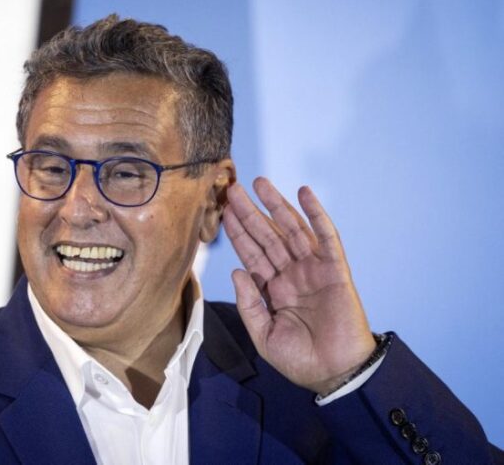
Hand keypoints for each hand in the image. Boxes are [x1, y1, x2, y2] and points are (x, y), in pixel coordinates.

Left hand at [223, 178, 375, 394]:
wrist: (334, 374)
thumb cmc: (300, 360)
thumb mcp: (263, 334)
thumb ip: (249, 303)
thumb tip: (238, 270)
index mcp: (273, 289)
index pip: (252, 253)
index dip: (238, 232)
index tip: (223, 211)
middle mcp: (292, 274)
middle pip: (267, 236)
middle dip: (250, 213)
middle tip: (234, 189)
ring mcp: (313, 269)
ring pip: (291, 230)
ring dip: (277, 205)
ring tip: (259, 184)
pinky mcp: (335, 269)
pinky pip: (326, 237)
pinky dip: (316, 214)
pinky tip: (304, 194)